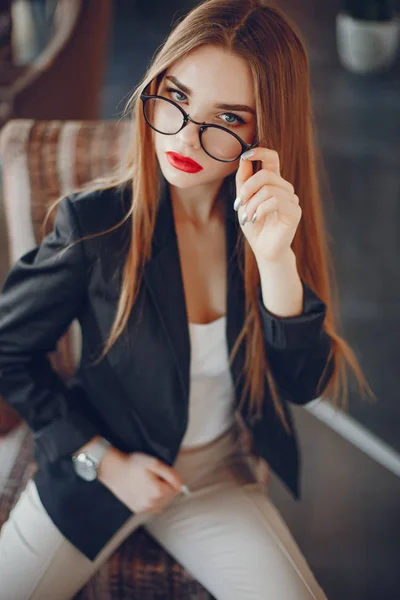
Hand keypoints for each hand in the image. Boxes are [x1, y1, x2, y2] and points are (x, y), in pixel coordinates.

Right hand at [98, 447, 184, 513]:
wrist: (113, 470)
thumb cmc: (133, 464)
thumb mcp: (154, 463)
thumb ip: (171, 475)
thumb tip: (180, 486)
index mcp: (158, 492)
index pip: (177, 488)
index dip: (171, 478)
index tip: (160, 472)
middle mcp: (152, 504)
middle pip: (170, 497)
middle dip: (167, 486)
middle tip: (154, 476)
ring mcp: (144, 508)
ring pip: (162, 503)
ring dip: (160, 493)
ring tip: (149, 482)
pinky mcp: (137, 510)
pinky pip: (153, 507)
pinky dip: (152, 499)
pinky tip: (145, 490)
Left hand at [234, 147, 301, 263]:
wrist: (263, 248)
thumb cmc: (254, 225)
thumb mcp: (243, 200)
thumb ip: (243, 180)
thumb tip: (244, 158)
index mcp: (273, 182)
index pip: (272, 158)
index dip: (260, 152)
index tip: (245, 155)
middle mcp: (284, 188)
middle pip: (266, 175)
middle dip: (247, 189)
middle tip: (239, 204)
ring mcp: (291, 199)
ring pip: (268, 189)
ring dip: (252, 204)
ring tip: (247, 217)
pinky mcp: (294, 211)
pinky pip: (275, 201)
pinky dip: (260, 210)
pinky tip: (255, 219)